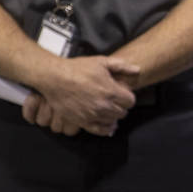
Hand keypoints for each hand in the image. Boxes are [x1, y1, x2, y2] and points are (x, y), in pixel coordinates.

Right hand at [23, 56, 140, 135]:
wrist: (55, 78)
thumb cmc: (78, 68)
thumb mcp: (102, 61)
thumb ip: (122, 66)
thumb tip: (137, 70)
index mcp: (111, 91)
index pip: (131, 101)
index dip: (128, 96)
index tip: (122, 93)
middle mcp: (104, 106)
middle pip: (123, 112)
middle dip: (121, 106)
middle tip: (115, 100)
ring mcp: (93, 115)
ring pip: (113, 121)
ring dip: (113, 116)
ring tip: (108, 108)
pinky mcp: (82, 121)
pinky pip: (99, 130)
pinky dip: (106, 129)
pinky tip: (107, 125)